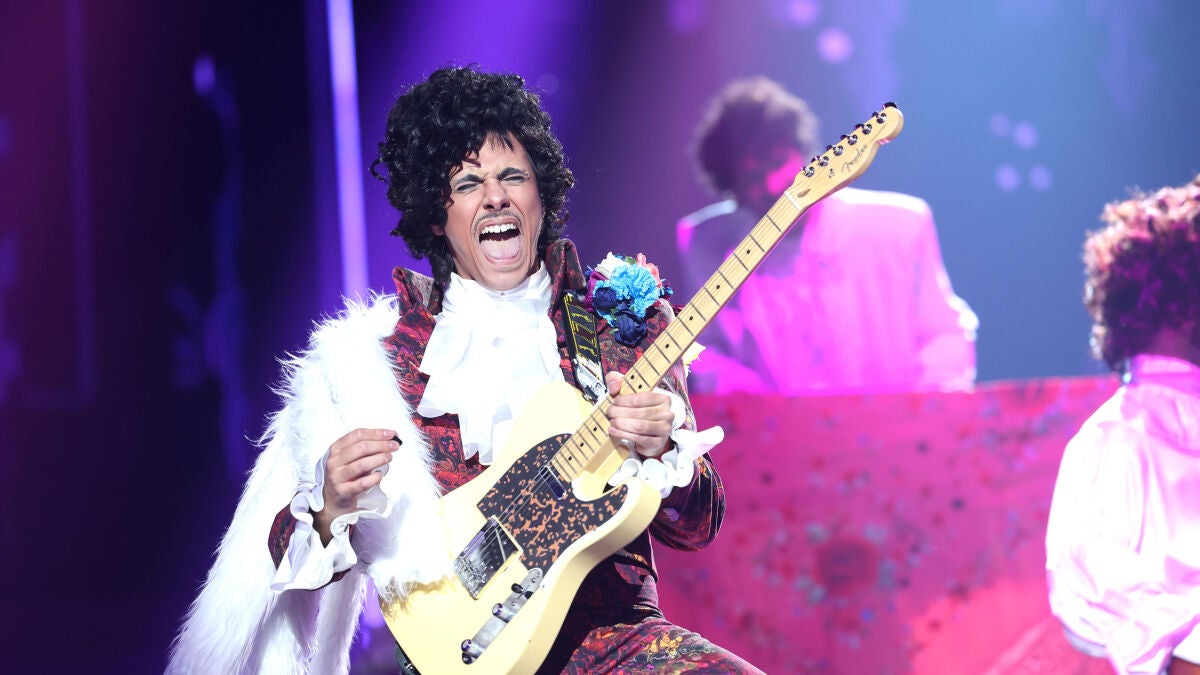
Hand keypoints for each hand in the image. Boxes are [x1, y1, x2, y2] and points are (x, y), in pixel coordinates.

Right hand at [313, 428, 399, 544]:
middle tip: (395, 446)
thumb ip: (365, 448)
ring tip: (389, 458)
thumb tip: (390, 439)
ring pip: (362, 464)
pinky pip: (362, 483)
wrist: (332, 500)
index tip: (392, 434)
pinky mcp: (343, 491)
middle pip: (362, 447)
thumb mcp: (349, 458)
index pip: (358, 434)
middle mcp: (334, 461)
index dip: (377, 433)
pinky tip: (380, 475)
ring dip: (380, 459)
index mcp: (336, 449)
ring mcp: (337, 476)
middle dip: (382, 445)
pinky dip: (374, 478)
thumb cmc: (346, 475)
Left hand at [604, 371, 673, 458]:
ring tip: (612, 422)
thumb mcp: (628, 392)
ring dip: (622, 424)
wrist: (647, 434)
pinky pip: (640, 438)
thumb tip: (614, 387)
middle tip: (610, 413)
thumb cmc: (638, 411)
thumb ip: (617, 381)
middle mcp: (667, 414)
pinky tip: (614, 431)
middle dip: (621, 413)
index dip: (625, 400)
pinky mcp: (658, 443)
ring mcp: (664, 429)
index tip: (614, 402)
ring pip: (640, 426)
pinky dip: (624, 434)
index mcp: (663, 399)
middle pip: (641, 413)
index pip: (642, 398)